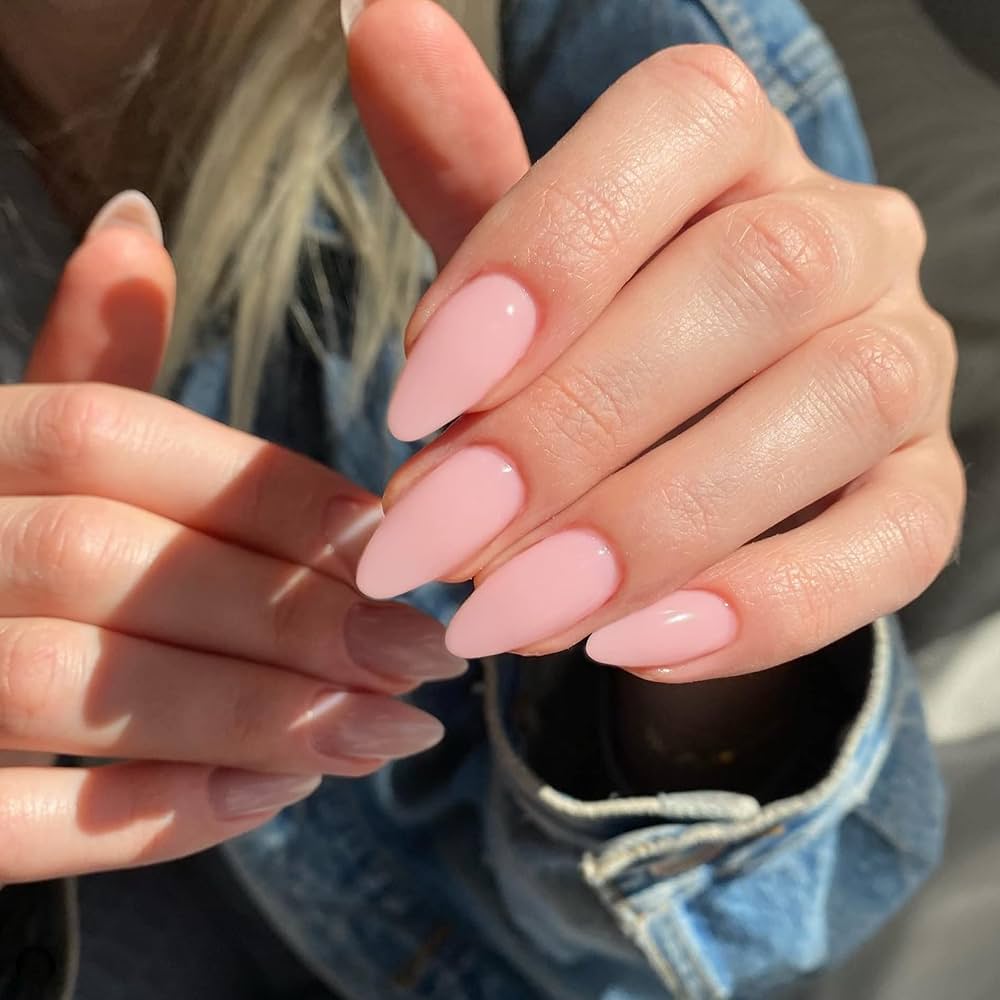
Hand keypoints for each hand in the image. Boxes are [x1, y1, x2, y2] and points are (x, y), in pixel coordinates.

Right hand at [0, 196, 463, 882]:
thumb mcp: (13, 442)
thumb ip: (82, 361)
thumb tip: (139, 217)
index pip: (113, 440)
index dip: (265, 491)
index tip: (388, 537)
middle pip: (111, 560)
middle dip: (286, 612)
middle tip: (422, 652)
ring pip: (68, 682)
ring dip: (251, 714)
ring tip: (384, 730)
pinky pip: (4, 822)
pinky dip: (145, 815)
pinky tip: (271, 798)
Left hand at [352, 4, 963, 679]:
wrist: (681, 452)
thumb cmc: (582, 339)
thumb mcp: (510, 256)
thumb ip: (458, 164)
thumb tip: (375, 23)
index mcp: (734, 147)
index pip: (671, 136)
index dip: (545, 256)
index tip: (413, 396)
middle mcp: (845, 234)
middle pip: (751, 286)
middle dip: (573, 430)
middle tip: (434, 542)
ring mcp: (903, 364)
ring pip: (828, 415)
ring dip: (652, 531)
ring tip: (508, 615)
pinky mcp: (927, 490)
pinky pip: (890, 545)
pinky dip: (760, 608)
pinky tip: (629, 648)